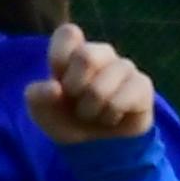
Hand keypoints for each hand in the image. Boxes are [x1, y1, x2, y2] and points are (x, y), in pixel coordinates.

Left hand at [23, 20, 153, 143]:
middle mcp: (101, 53)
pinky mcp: (142, 85)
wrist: (95, 146)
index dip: (59, 58)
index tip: (58, 82)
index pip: (68, 33)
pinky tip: (112, 116)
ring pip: (101, 87)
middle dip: (75, 88)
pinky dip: (110, 116)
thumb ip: (37, 96)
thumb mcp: (42, 111)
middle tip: (76, 101)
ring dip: (91, 110)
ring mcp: (124, 67)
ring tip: (94, 113)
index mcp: (75, 50)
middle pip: (87, 56)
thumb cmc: (68, 119)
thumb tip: (55, 89)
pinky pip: (122, 99)